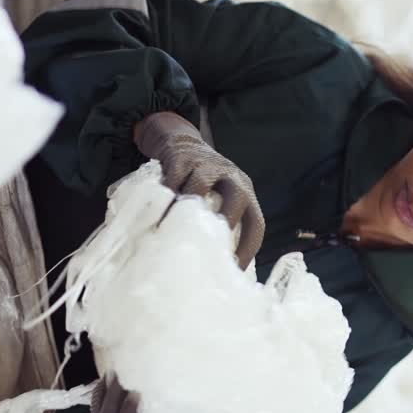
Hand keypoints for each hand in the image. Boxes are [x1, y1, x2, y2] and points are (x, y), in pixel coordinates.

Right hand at [134, 112, 263, 268]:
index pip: (255, 222)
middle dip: (225, 225)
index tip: (235, 270)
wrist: (182, 142)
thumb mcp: (220, 197)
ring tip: (175, 234)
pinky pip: (174, 179)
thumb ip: (222, 223)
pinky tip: (157, 217)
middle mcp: (231, 177)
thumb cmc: (202, 182)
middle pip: (236, 199)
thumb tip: (220, 268)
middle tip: (209, 250)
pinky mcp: (182, 158)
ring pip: (200, 186)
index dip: (249, 247)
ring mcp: (206, 165)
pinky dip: (166, 198)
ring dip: (188, 210)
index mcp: (245, 191)